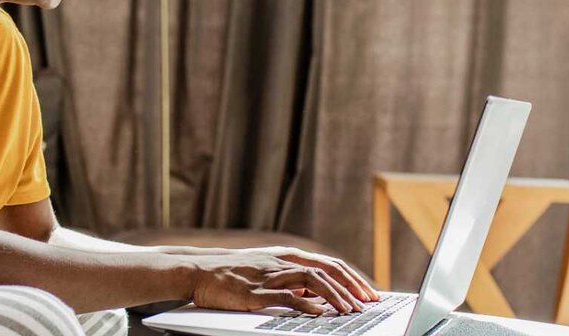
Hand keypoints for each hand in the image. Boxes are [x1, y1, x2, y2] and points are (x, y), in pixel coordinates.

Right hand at [186, 252, 364, 314]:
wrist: (198, 270)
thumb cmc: (231, 274)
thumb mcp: (266, 271)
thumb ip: (291, 280)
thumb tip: (317, 295)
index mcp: (287, 256)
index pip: (329, 264)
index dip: (352, 278)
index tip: (368, 292)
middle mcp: (283, 262)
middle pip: (327, 270)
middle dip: (352, 286)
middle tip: (369, 301)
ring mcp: (270, 276)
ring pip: (313, 281)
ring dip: (335, 296)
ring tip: (351, 310)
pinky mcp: (256, 292)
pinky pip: (287, 296)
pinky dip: (307, 304)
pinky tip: (321, 313)